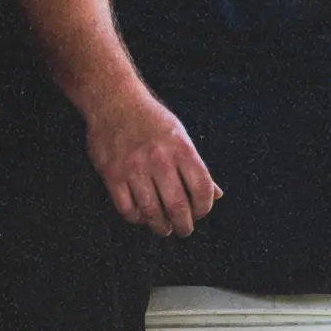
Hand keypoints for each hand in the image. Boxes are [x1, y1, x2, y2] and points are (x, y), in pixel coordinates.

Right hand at [84, 92, 222, 236]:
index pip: (202, 188)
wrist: (115, 101)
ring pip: (151, 212)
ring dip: (161, 227)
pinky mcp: (112, 175)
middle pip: (177, 207)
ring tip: (164, 228)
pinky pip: (127, 209)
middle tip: (184, 229)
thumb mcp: (180, 136)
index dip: (204, 207)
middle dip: (184, 225)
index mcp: (181, 148)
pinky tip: (142, 216)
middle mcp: (159, 159)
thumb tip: (217, 195)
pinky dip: (137, 218)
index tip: (200, 212)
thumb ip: (197, 167)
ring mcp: (134, 168)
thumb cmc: (152, 120)